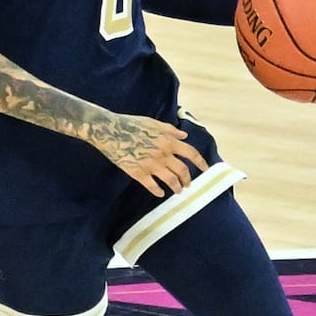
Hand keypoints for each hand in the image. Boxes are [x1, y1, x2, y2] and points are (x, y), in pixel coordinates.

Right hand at [94, 113, 209, 195]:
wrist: (109, 131)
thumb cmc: (131, 124)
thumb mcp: (153, 123)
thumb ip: (170, 130)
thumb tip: (184, 136)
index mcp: (168, 141)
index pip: (191, 153)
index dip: (201, 162)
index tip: (205, 169)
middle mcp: (162, 154)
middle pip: (182, 171)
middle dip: (188, 179)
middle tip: (188, 184)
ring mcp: (150, 165)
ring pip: (170, 181)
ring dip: (177, 187)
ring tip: (178, 190)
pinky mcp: (137, 173)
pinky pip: (152, 186)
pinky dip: (158, 191)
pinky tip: (160, 193)